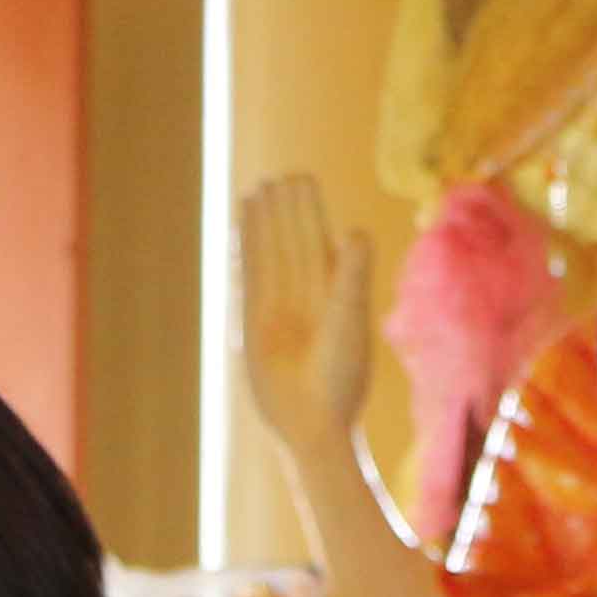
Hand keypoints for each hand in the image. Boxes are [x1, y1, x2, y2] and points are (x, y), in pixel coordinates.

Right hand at [239, 174, 380, 462]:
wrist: (312, 421)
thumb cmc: (339, 377)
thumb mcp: (347, 321)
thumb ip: (352, 276)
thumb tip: (355, 231)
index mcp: (337, 297)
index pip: (318, 244)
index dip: (309, 213)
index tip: (301, 179)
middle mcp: (307, 300)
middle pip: (294, 244)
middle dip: (288, 212)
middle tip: (281, 175)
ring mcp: (279, 311)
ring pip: (271, 257)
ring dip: (265, 226)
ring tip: (257, 191)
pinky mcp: (255, 325)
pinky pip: (250, 280)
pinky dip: (245, 254)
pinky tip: (241, 231)